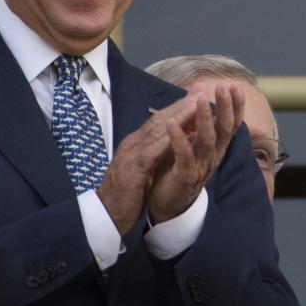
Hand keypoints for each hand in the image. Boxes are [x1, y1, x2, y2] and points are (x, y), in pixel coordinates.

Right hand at [96, 96, 195, 234]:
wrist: (104, 215)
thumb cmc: (124, 194)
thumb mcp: (141, 169)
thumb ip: (152, 154)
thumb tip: (169, 142)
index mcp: (135, 144)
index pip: (159, 121)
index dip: (179, 108)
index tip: (197, 96)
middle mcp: (133, 145)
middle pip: (159, 119)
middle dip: (182, 104)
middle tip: (201, 90)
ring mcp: (130, 156)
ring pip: (156, 130)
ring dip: (178, 115)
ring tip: (197, 103)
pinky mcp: (131, 171)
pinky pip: (150, 152)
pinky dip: (165, 140)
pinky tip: (179, 132)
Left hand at [147, 82, 244, 224]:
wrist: (168, 203)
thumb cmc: (179, 167)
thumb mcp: (191, 138)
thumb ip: (196, 117)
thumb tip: (201, 88)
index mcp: (216, 145)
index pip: (231, 122)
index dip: (235, 105)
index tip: (235, 85)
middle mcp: (213, 155)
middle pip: (224, 128)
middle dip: (226, 107)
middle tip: (224, 87)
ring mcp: (200, 166)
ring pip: (207, 140)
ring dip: (205, 119)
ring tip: (201, 100)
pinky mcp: (186, 176)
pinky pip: (184, 156)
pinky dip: (178, 139)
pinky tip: (171, 123)